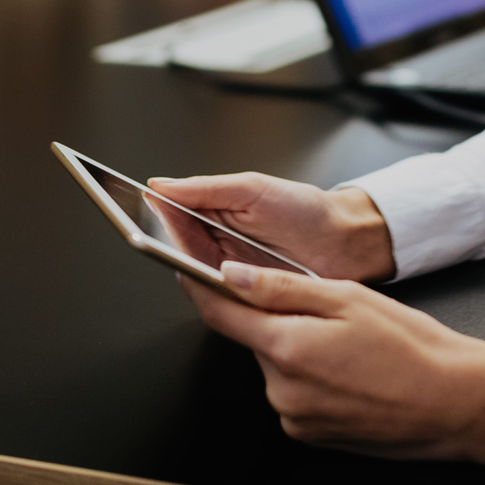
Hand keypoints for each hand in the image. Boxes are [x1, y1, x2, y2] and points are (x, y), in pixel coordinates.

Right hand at [147, 172, 393, 280]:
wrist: (348, 243)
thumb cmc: (306, 210)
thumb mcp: (253, 188)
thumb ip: (205, 188)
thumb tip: (160, 185)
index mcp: (214, 213)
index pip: (172, 216)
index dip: (153, 216)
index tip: (137, 212)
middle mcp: (217, 245)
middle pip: (176, 249)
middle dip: (166, 244)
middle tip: (162, 238)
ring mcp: (230, 273)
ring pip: (193, 276)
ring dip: (189, 269)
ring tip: (186, 257)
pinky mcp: (245, 299)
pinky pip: (218, 299)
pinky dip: (212, 292)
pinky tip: (209, 284)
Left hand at [181, 263, 484, 463]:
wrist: (454, 403)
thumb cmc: (412, 349)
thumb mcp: (347, 298)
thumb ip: (280, 287)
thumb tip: (231, 275)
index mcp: (287, 347)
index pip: (220, 313)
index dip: (199, 285)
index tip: (188, 267)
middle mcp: (280, 389)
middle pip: (254, 338)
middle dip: (275, 318)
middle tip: (322, 309)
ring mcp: (293, 417)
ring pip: (276, 365)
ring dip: (295, 347)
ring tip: (347, 344)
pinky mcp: (308, 434)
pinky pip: (293, 393)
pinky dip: (309, 376)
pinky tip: (348, 370)